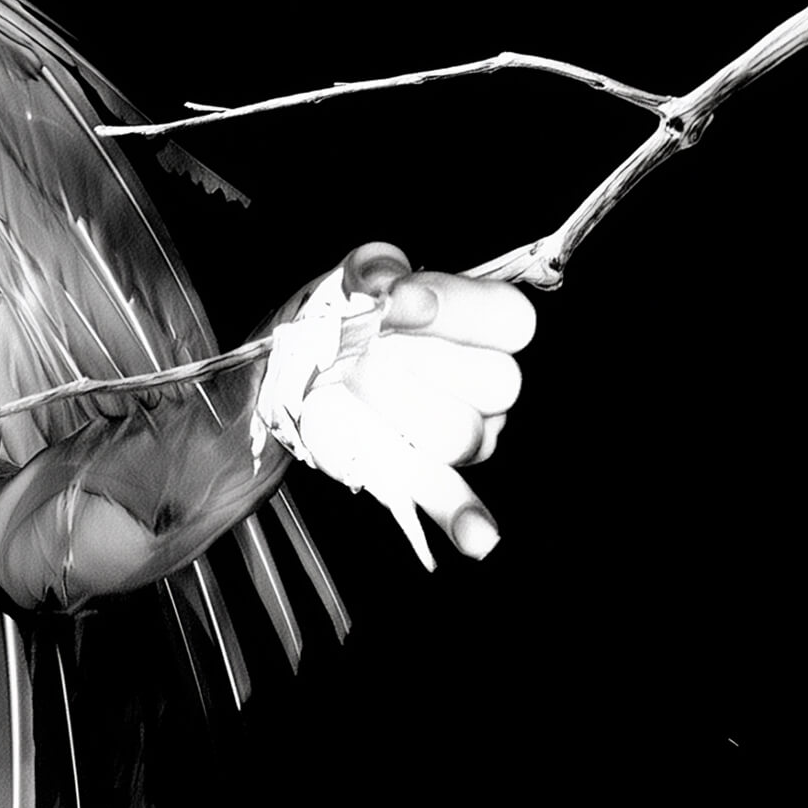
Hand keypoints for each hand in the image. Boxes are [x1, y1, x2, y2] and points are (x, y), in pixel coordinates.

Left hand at [253, 243, 534, 568]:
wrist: (296, 367)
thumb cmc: (342, 316)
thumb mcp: (352, 276)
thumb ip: (375, 268)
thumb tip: (389, 287)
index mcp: (483, 322)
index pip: (512, 320)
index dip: (459, 311)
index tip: (396, 305)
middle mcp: (487, 381)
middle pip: (494, 383)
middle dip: (416, 365)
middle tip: (361, 354)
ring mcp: (465, 432)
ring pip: (459, 435)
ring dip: (397, 412)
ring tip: (352, 391)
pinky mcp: (424, 475)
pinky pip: (456, 503)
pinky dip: (467, 521)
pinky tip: (479, 540)